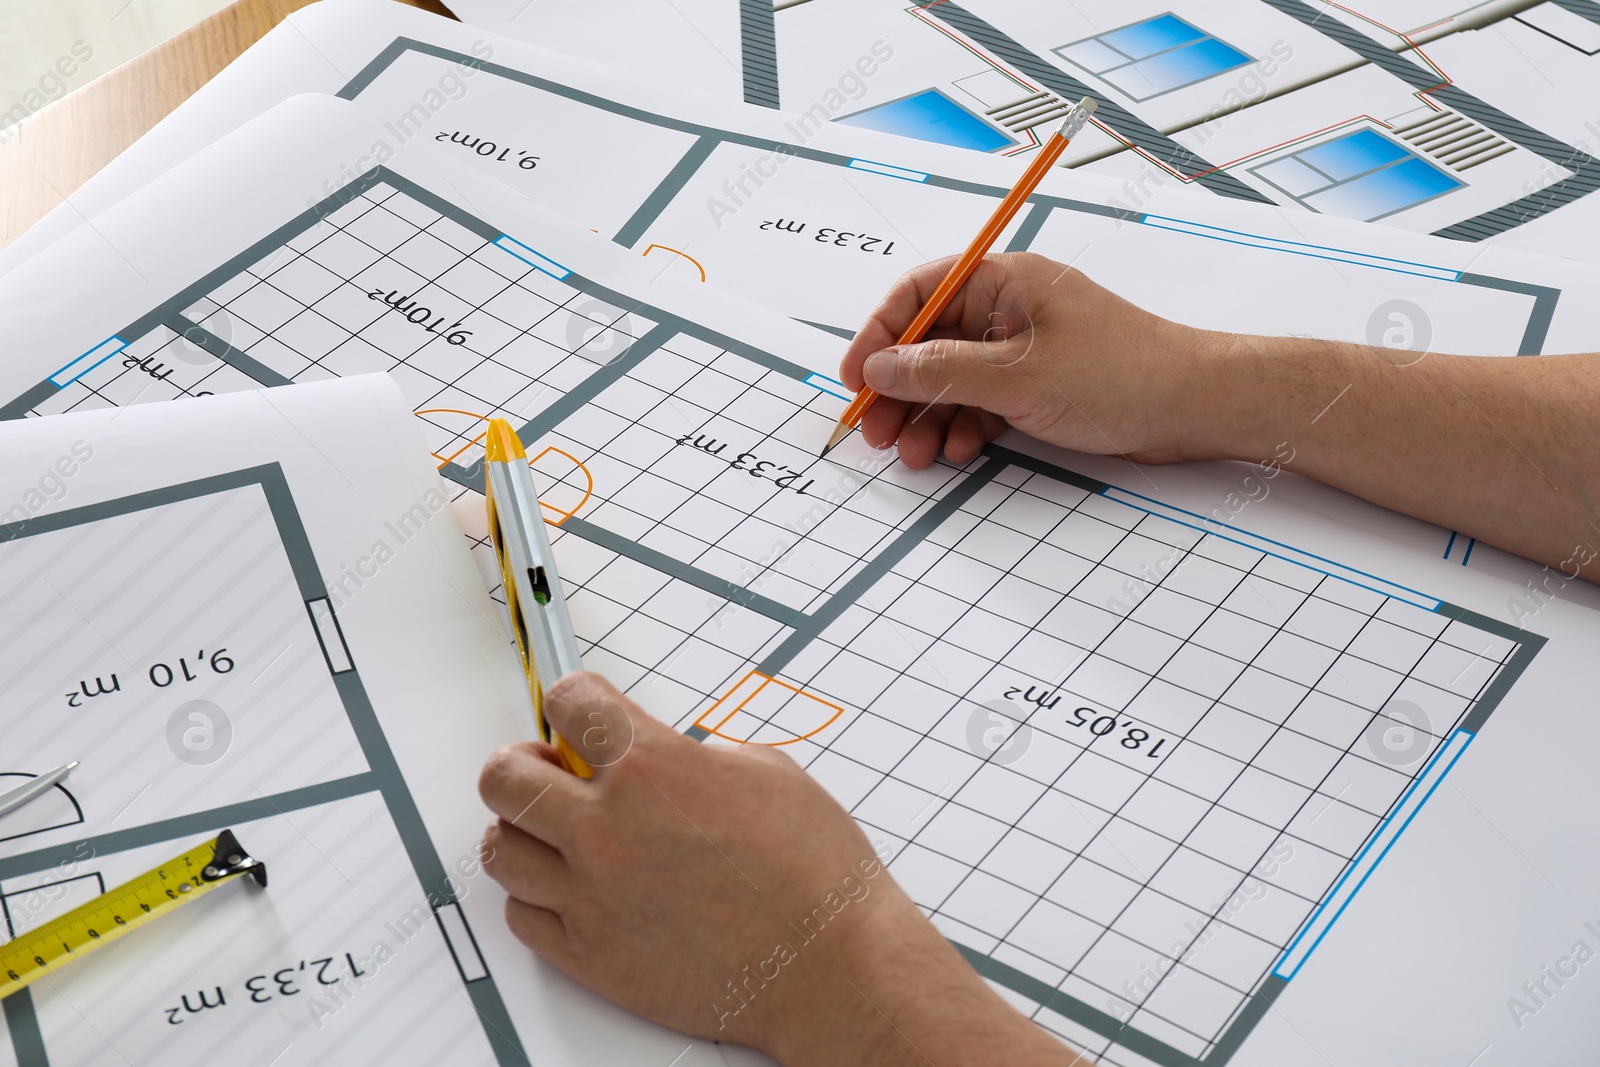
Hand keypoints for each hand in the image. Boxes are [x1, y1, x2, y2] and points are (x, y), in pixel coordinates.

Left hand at [478, 673, 1076, 1064]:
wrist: (833, 965)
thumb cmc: (815, 875)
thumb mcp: (765, 771)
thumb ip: (692, 754)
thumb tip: (661, 754)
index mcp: (654, 768)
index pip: (568, 701)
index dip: (573, 699)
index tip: (579, 709)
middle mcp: (608, 829)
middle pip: (504, 777)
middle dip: (525, 764)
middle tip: (551, 771)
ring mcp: (592, 896)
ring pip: (501, 849)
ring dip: (527, 833)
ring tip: (561, 835)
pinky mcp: (590, 956)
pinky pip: (521, 916)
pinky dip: (539, 898)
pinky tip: (575, 889)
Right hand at [839, 252, 1234, 468]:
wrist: (1195, 407)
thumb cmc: (1122, 374)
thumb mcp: (1017, 377)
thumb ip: (940, 373)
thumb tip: (881, 369)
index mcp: (1004, 280)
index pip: (918, 293)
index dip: (878, 334)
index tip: (855, 378)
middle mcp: (1010, 307)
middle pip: (929, 341)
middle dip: (898, 388)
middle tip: (875, 431)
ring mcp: (1024, 347)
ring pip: (953, 378)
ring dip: (927, 416)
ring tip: (913, 454)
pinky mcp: (1039, 383)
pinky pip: (982, 400)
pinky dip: (963, 426)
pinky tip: (955, 451)